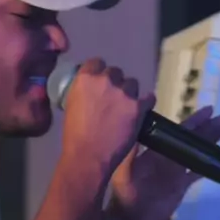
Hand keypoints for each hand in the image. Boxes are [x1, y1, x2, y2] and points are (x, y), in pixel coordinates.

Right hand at [61, 58, 154, 175]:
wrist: (88, 157)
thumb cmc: (74, 136)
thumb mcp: (71, 106)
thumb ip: (81, 92)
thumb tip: (88, 91)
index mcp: (86, 79)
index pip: (96, 62)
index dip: (99, 72)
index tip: (99, 81)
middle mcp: (106, 81)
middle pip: (115, 72)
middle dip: (114, 83)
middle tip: (111, 98)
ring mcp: (124, 94)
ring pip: (132, 83)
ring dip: (129, 93)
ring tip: (125, 107)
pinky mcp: (138, 107)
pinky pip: (148, 97)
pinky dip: (145, 102)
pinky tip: (140, 109)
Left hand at [105, 105, 219, 219]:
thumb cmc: (123, 196)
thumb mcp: (123, 174)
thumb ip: (130, 153)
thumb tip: (134, 127)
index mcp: (154, 151)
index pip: (176, 131)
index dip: (192, 121)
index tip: (207, 111)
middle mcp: (166, 158)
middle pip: (190, 139)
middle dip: (208, 128)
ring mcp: (174, 172)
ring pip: (196, 153)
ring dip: (211, 142)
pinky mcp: (180, 187)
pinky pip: (197, 173)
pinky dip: (208, 166)